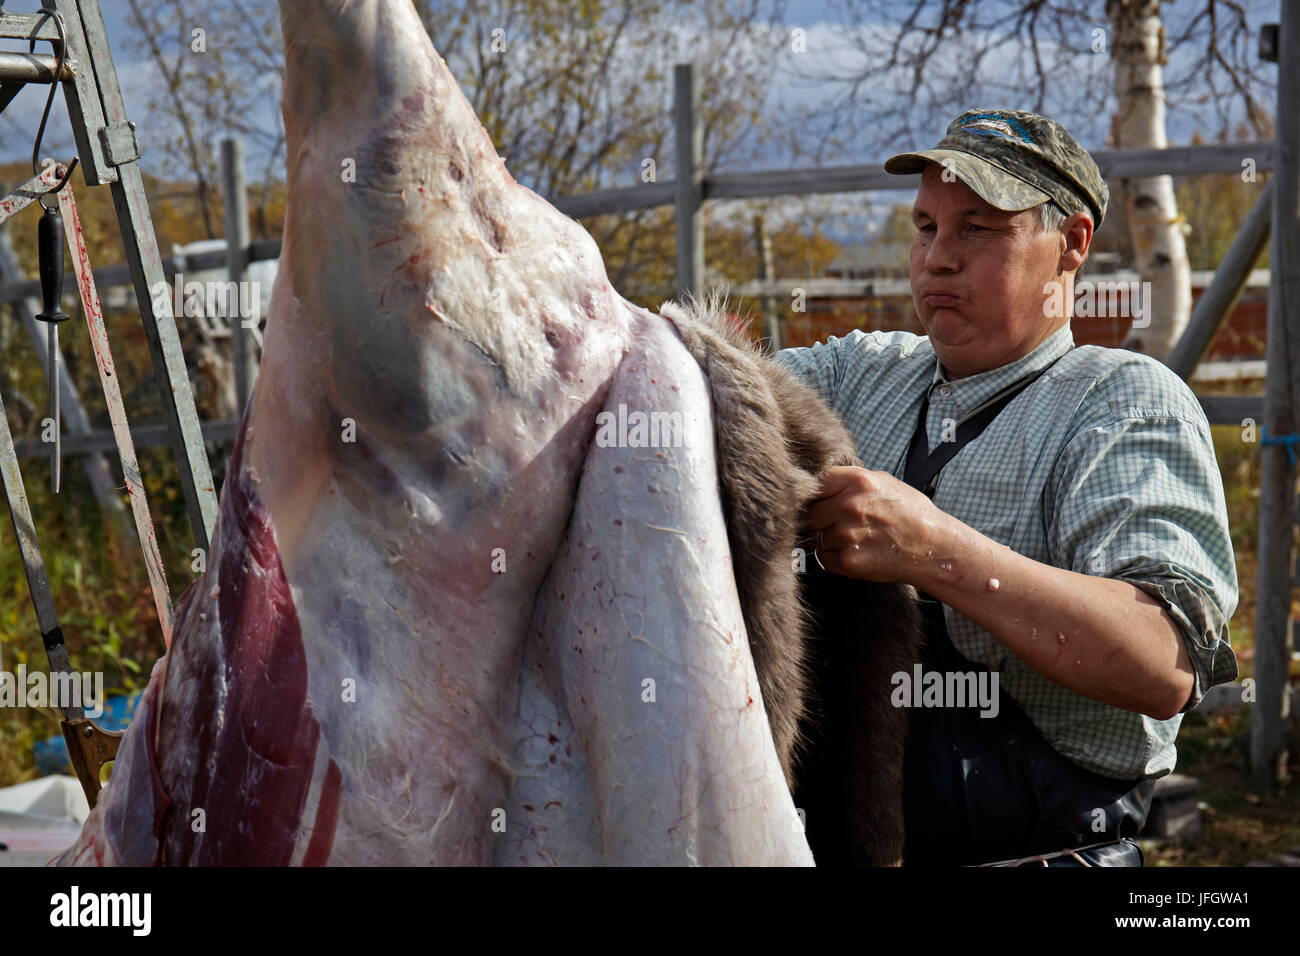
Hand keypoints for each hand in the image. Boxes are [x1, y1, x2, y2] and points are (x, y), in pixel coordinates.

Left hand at [805, 466, 948, 582]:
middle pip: (809, 512)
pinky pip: (823, 558)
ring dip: (826, 539)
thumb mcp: (883, 482)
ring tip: (853, 539)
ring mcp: (846, 535)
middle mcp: (848, 505)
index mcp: (856, 481)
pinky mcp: (847, 561)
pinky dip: (833, 558)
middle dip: (819, 518)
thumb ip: (849, 480)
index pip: (813, 483)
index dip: (815, 494)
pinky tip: (855, 552)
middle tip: (836, 523)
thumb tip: (819, 481)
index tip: (819, 501)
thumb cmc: (910, 513)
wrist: (933, 547)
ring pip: (815, 537)